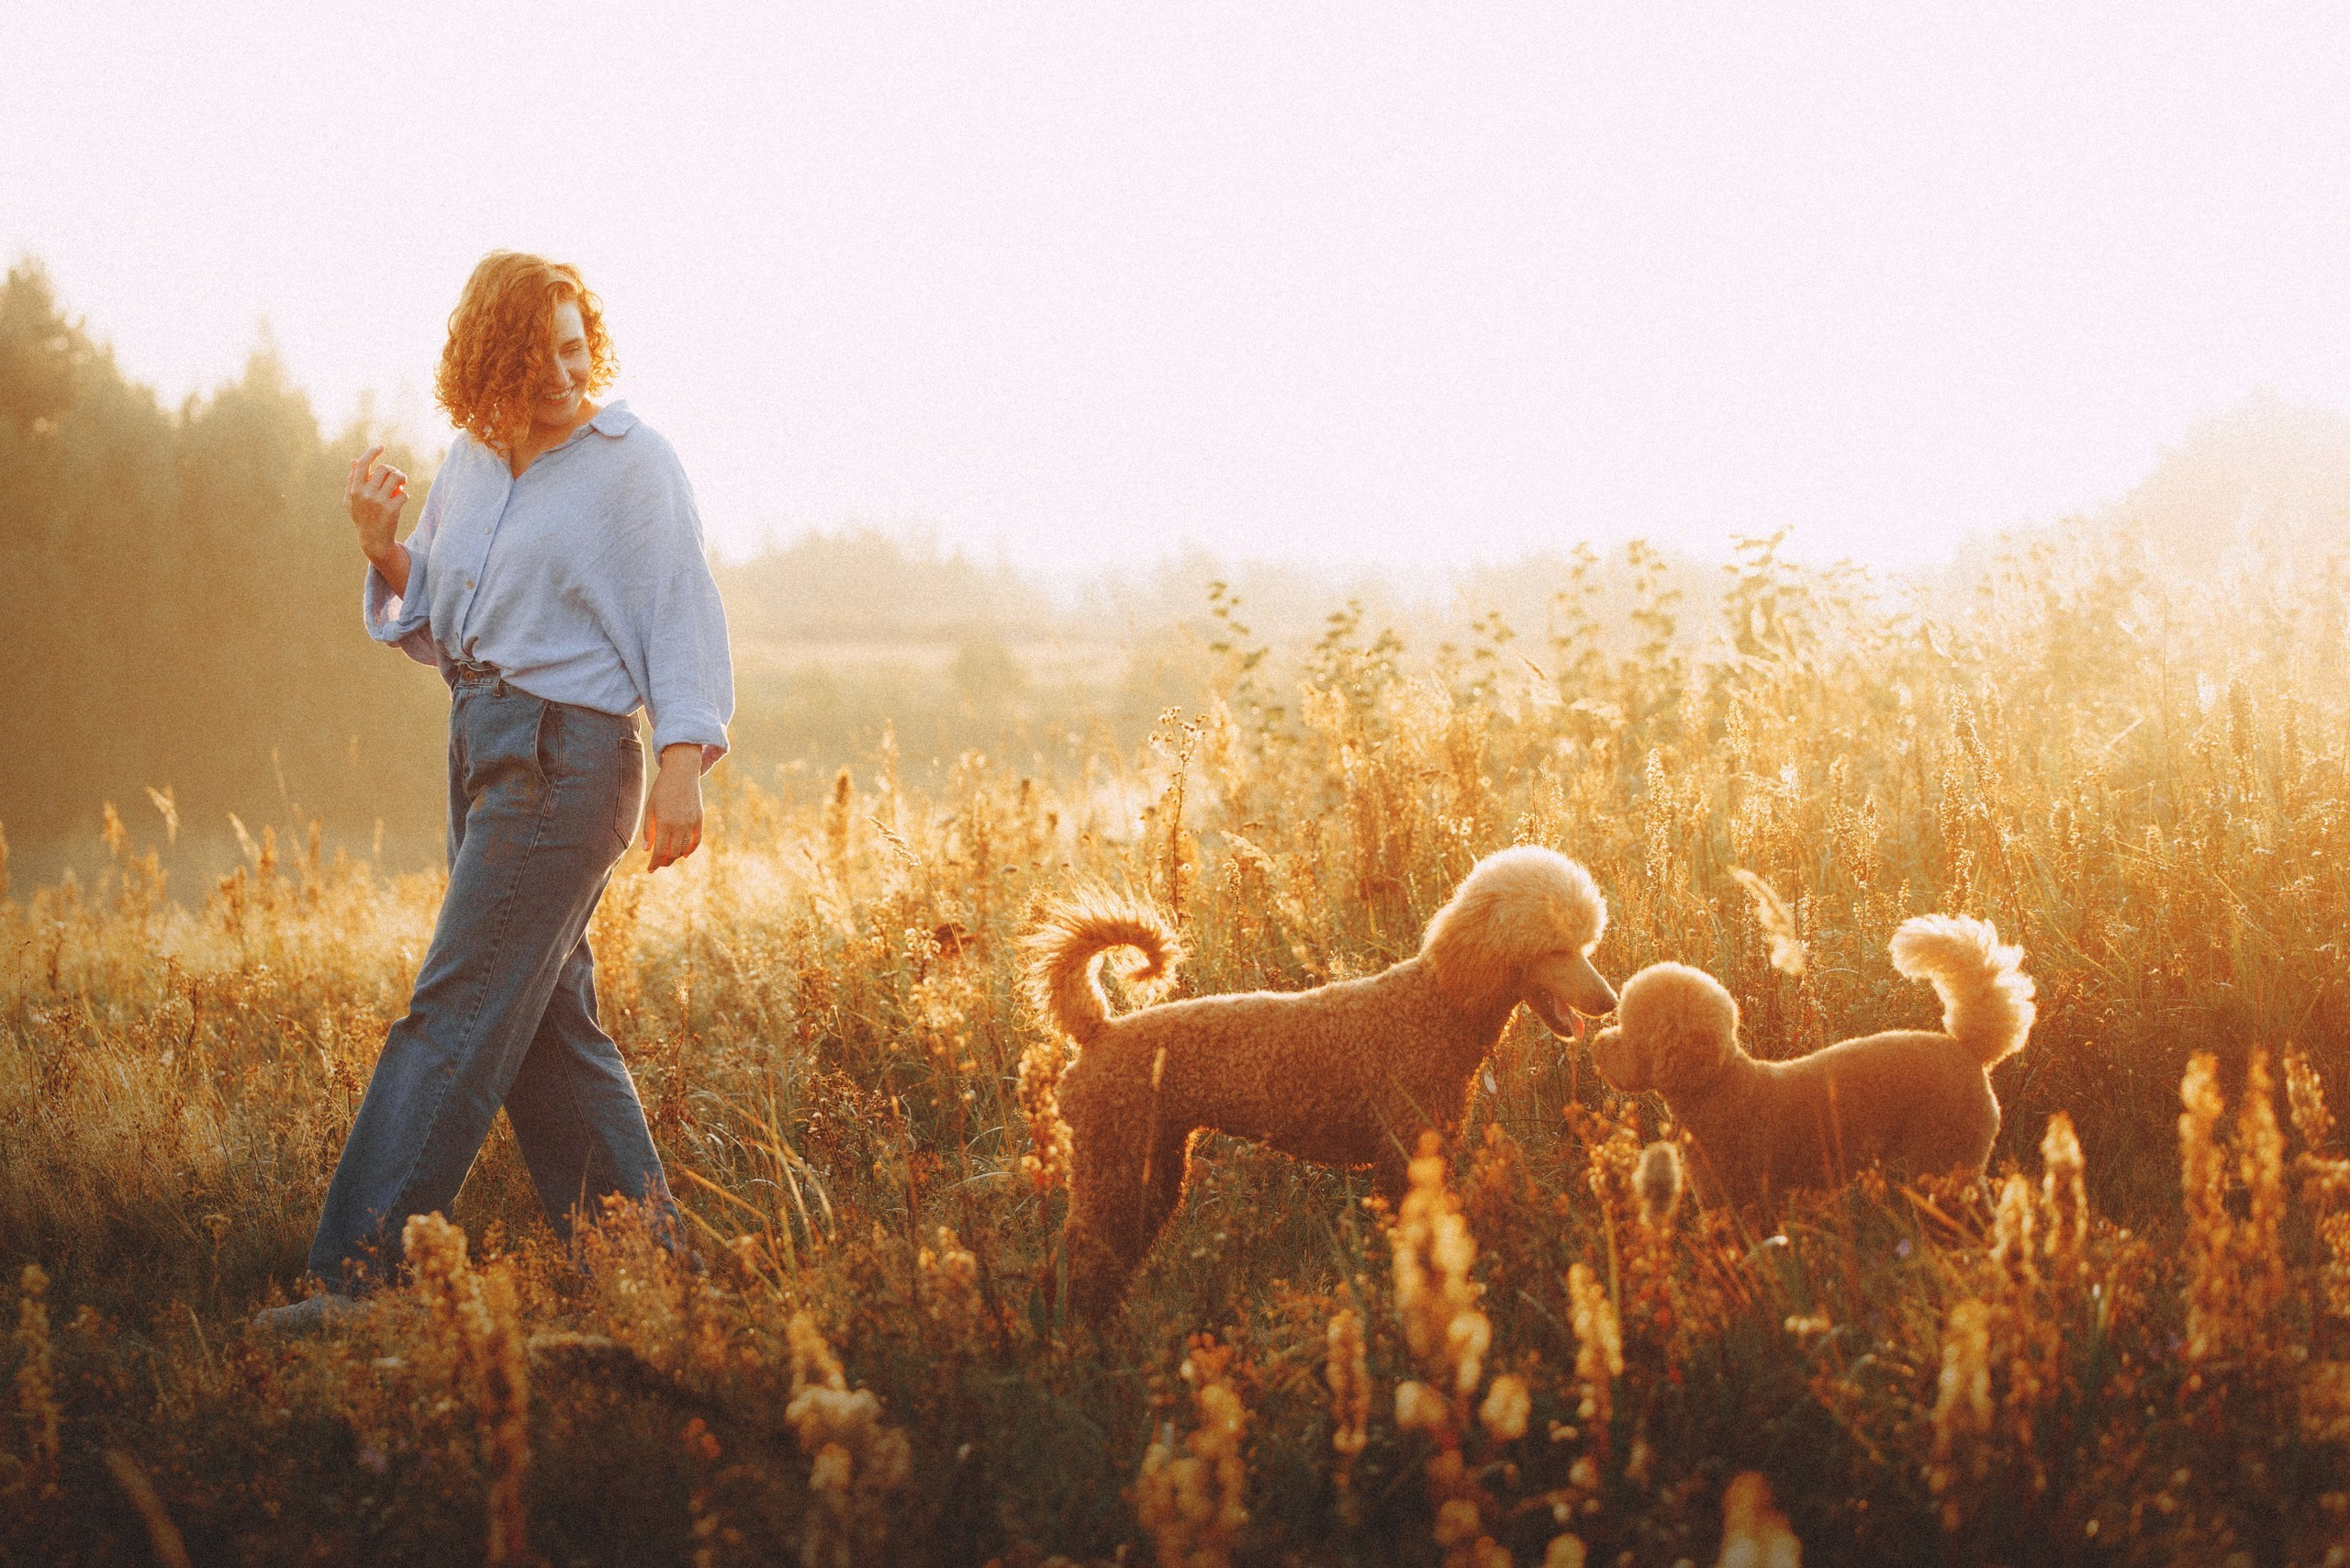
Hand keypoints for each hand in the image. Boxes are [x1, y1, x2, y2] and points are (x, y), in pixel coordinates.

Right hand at [347, 444, 409, 587]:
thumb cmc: (362, 517)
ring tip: (401, 485)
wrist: (373, 540)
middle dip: (394, 470)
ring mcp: (379, 502)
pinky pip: (404, 494)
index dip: (373, 452)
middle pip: (385, 468)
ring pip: (397, 478)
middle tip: (397, 478)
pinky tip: (400, 502)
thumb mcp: (351, 500)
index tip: (382, 446)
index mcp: (355, 489)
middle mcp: (366, 494)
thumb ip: (352, 479)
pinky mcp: (392, 510)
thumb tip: (354, 460)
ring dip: (402, 479)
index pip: (364, 464)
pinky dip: (404, 496)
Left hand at [644, 744, 704, 870]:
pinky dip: (691, 849)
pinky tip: (685, 854)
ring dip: (676, 857)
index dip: (654, 863)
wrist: (681, 773)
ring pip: (684, 849)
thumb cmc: (662, 790)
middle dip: (665, 862)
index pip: (659, 851)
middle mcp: (679, 825)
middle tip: (658, 864)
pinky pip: (697, 840)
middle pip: (673, 853)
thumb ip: (648, 830)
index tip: (650, 870)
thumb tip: (647, 850)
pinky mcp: (699, 819)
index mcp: (664, 823)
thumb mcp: (650, 808)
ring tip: (669, 858)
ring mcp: (691, 823)